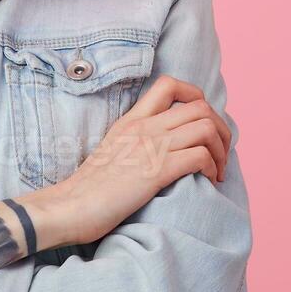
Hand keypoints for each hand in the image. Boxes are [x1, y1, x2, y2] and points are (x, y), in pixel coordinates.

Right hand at [50, 76, 231, 245]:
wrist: (70, 206)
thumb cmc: (88, 189)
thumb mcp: (111, 151)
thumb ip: (134, 142)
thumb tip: (158, 148)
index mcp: (131, 120)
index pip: (169, 85)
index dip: (197, 98)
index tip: (203, 123)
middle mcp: (143, 127)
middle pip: (200, 107)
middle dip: (221, 130)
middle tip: (220, 154)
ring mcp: (150, 147)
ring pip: (206, 128)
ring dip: (221, 151)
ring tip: (217, 171)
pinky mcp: (156, 171)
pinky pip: (200, 157)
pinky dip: (212, 169)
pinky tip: (207, 182)